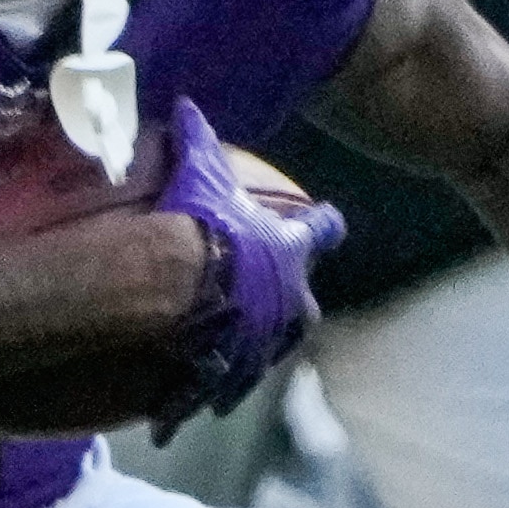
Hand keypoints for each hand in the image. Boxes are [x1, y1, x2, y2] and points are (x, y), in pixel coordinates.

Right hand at [152, 98, 340, 435]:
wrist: (179, 290)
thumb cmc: (200, 225)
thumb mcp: (200, 172)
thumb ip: (198, 141)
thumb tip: (187, 105)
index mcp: (288, 255)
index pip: (320, 233)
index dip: (323, 227)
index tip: (329, 223)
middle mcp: (286, 307)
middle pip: (304, 309)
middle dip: (293, 307)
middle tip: (278, 305)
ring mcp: (259, 348)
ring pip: (265, 355)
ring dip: (250, 352)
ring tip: (230, 354)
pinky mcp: (225, 381)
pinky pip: (213, 389)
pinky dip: (202, 390)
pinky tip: (184, 402)